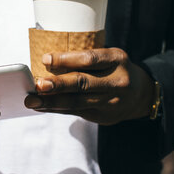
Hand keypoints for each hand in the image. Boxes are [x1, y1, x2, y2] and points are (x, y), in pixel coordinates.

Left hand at [24, 48, 154, 124]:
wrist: (141, 95)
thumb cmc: (115, 69)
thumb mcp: (109, 57)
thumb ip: (86, 59)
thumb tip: (46, 61)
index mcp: (117, 59)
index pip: (90, 59)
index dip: (67, 59)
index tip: (45, 59)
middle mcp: (117, 81)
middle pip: (83, 83)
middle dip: (58, 85)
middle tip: (38, 85)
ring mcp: (111, 101)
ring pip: (77, 102)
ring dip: (51, 102)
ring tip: (32, 100)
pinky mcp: (103, 116)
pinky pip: (75, 112)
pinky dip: (56, 109)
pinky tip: (41, 107)